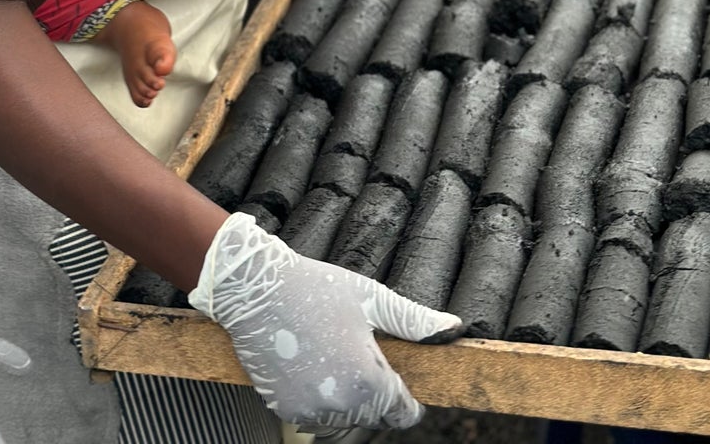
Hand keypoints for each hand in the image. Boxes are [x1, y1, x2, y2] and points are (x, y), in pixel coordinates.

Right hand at [190, 213, 458, 430]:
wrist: (255, 290)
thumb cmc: (317, 288)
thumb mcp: (371, 299)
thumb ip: (413, 321)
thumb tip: (454, 328)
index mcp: (366, 380)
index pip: (402, 412)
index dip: (408, 398)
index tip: (401, 380)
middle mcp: (338, 405)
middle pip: (374, 417)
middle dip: (377, 394)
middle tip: (365, 355)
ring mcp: (308, 411)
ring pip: (344, 421)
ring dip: (349, 400)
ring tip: (339, 358)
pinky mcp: (284, 410)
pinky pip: (315, 417)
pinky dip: (321, 401)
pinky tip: (316, 367)